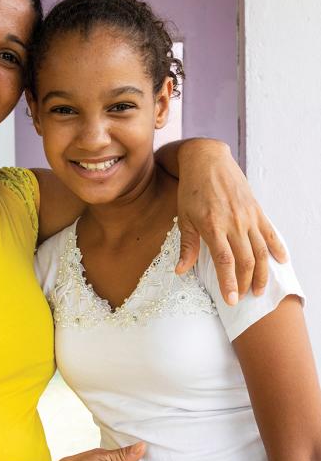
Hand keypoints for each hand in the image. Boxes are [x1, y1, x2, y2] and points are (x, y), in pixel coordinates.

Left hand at [175, 139, 286, 304]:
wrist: (207, 160)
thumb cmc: (192, 190)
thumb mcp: (184, 217)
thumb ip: (187, 246)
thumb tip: (180, 271)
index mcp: (212, 226)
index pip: (225, 261)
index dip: (229, 283)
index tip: (232, 300)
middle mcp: (233, 222)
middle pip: (246, 260)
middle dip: (246, 282)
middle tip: (245, 297)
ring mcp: (247, 216)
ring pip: (261, 250)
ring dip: (262, 272)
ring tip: (260, 289)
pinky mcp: (256, 209)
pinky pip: (269, 232)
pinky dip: (276, 248)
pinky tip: (280, 261)